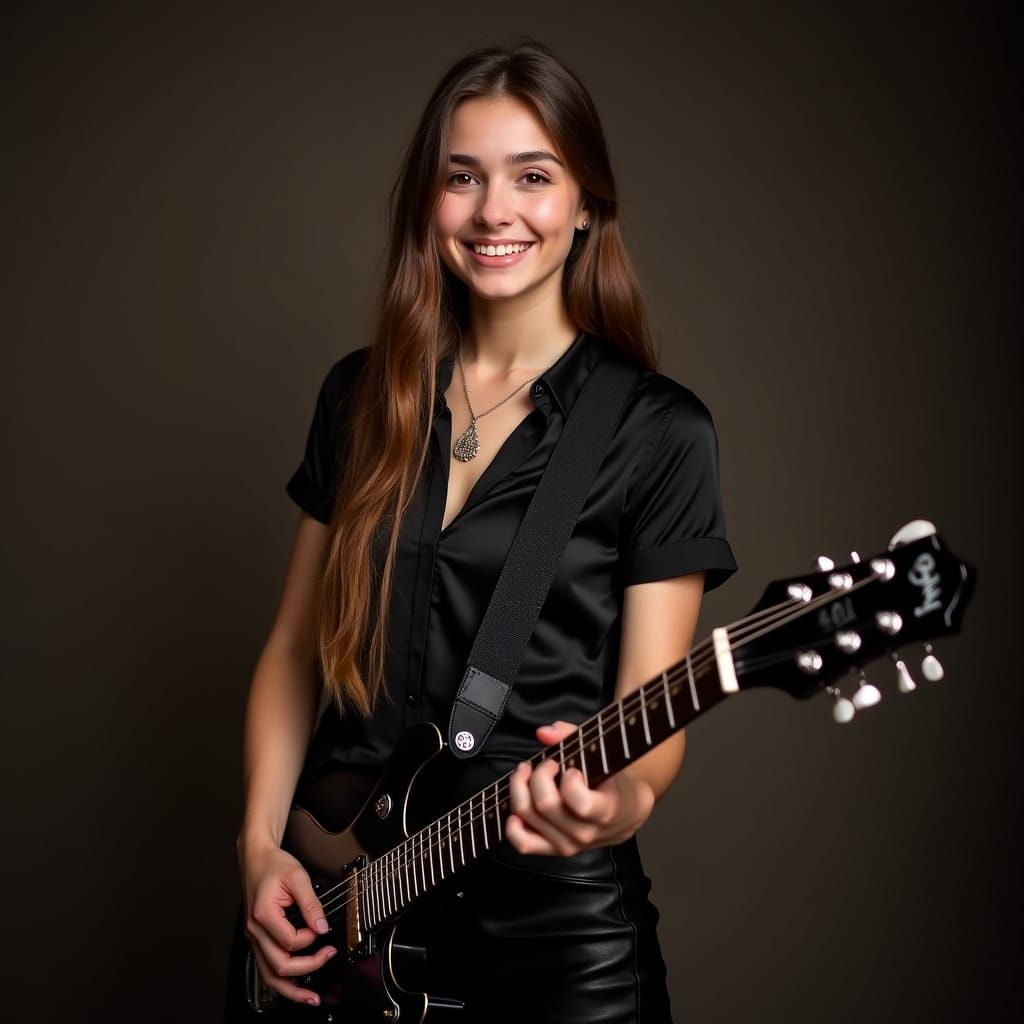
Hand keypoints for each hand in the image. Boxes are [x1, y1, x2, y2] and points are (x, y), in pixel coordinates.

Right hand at [238, 837, 338, 1007]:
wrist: (256, 858)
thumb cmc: (273, 864)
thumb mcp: (298, 877)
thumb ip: (311, 903)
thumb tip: (322, 926)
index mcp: (263, 915)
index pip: (289, 941)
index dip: (310, 939)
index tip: (321, 928)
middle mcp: (255, 931)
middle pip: (279, 966)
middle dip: (307, 968)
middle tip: (328, 957)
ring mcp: (255, 937)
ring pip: (269, 975)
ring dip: (291, 989)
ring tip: (311, 998)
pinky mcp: (259, 939)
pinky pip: (268, 967)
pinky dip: (283, 980)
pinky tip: (297, 985)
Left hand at [504, 720, 656, 856]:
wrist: (626, 813)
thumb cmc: (613, 781)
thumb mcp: (601, 757)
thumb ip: (573, 737)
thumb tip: (545, 732)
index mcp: (605, 811)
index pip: (580, 803)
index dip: (569, 780)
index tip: (572, 769)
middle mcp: (586, 833)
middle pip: (545, 805)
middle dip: (539, 775)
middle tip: (547, 764)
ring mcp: (569, 845)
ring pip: (529, 817)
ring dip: (520, 788)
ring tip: (527, 774)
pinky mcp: (553, 850)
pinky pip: (524, 843)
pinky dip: (513, 827)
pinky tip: (515, 810)